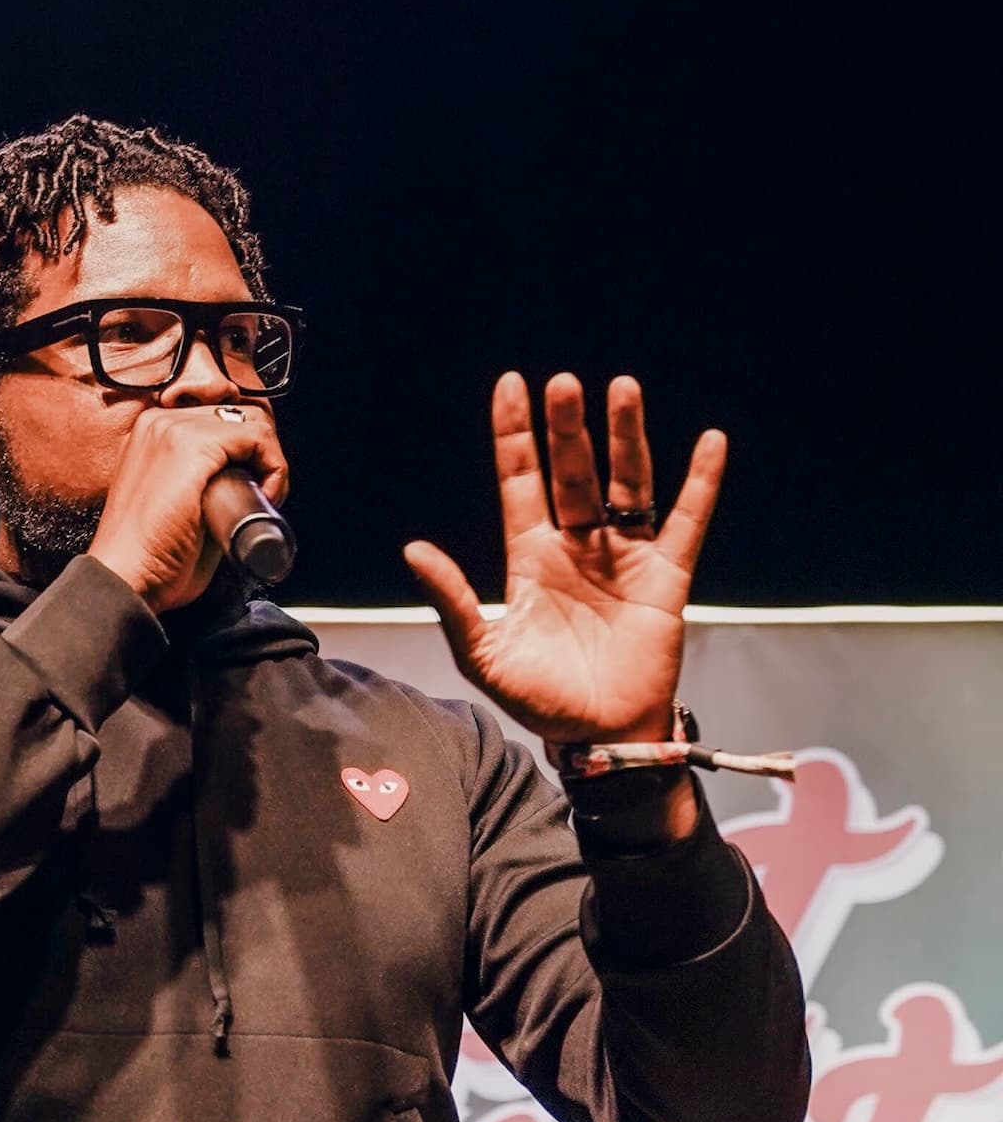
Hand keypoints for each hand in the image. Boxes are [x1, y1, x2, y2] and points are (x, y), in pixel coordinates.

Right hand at [90, 400, 288, 614]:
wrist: (125, 578)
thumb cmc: (147, 558)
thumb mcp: (175, 507)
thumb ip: (203, 486)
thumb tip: (245, 483)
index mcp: (152, 434)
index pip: (221, 420)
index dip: (249, 452)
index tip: (254, 488)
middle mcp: (159, 422)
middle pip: (240, 416)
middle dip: (262, 454)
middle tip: (261, 496)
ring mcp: (173, 429)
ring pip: (251, 422)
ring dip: (270, 460)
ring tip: (263, 499)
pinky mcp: (192, 446)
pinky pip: (255, 437)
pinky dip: (275, 465)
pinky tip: (266, 495)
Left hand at [403, 371, 723, 743]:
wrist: (599, 737)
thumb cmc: (540, 699)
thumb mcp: (484, 651)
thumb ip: (453, 599)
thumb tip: (413, 549)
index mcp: (530, 558)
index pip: (521, 481)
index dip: (515, 435)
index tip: (511, 385)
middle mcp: (577, 547)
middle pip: (573, 472)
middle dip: (568, 428)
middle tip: (564, 384)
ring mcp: (624, 558)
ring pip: (626, 484)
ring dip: (626, 437)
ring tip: (623, 389)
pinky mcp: (666, 578)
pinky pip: (686, 522)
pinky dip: (700, 483)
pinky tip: (709, 442)